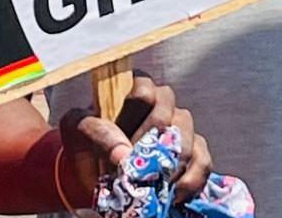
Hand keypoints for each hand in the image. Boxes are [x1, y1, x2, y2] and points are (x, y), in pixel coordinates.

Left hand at [54, 74, 208, 201]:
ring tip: (153, 186)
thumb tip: (124, 155)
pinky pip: (203, 162)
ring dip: (171, 167)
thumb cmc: (86, 144)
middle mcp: (164, 102)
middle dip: (152, 149)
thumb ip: (97, 133)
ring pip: (190, 140)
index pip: (144, 92)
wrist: (96, 172)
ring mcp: (182, 127)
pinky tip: (174, 194)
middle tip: (137, 171)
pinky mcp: (196, 152)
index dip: (134, 120)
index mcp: (135, 87)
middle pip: (170, 118)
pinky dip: (191, 180)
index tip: (123, 146)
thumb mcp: (78, 131)